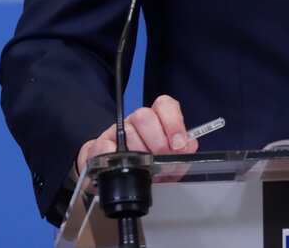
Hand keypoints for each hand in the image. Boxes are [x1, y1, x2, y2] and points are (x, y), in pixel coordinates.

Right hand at [76, 94, 198, 174]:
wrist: (127, 184)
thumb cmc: (153, 170)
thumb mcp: (174, 163)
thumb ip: (184, 152)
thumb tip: (187, 145)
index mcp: (158, 120)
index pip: (165, 105)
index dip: (173, 122)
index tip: (178, 143)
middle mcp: (138, 121)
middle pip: (145, 116)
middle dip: (157, 142)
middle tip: (160, 159)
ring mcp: (118, 130)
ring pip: (129, 131)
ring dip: (140, 153)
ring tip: (144, 167)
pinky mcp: (101, 144)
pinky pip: (106, 144)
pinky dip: (116, 156)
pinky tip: (124, 165)